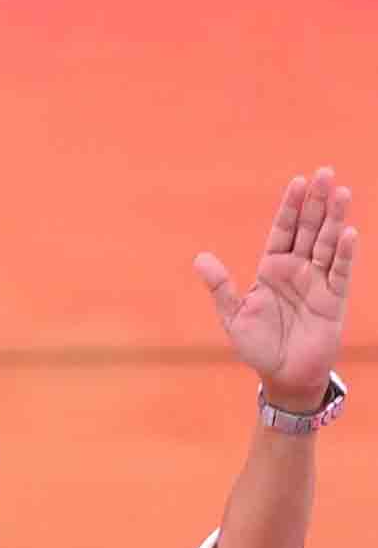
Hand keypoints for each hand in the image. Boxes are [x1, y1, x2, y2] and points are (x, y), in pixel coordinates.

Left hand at [196, 168, 356, 410]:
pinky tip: (348, 233)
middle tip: (324, 172)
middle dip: (316, 202)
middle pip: (308, 229)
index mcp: (271, 269)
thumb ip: (220, 286)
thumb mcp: (233, 315)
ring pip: (327, 244)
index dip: (290, 207)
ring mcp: (318, 281)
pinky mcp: (333, 299)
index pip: (283, 230)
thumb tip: (200, 258)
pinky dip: (344, 254)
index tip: (298, 181)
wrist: (282, 375)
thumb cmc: (257, 346)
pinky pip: (340, 272)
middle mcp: (297, 270)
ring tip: (340, 192)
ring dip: (334, 219)